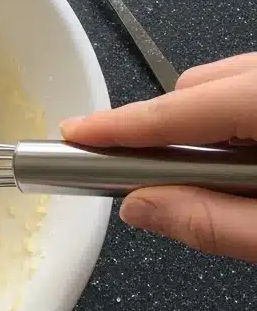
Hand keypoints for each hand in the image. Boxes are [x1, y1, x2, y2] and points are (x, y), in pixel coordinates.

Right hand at [62, 53, 256, 261]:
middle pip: (195, 88)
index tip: (72, 135)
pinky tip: (250, 165)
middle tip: (160, 183)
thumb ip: (214, 224)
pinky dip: (236, 124)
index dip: (118, 126)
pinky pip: (247, 92)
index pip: (176, 111)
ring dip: (206, 127)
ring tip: (228, 181)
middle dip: (166, 130)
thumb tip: (139, 207)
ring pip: (222, 86)